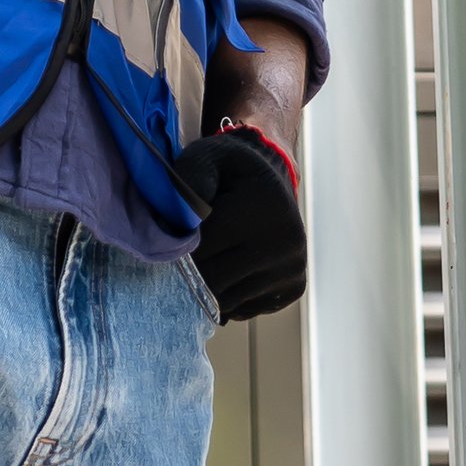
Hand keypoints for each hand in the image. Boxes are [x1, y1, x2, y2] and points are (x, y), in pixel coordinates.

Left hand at [171, 122, 305, 321]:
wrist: (271, 177)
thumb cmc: (229, 169)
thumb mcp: (207, 157)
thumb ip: (190, 180)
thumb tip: (182, 222)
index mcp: (265, 207)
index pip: (203, 250)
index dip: (177, 249)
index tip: (170, 240)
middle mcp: (286, 242)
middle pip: (215, 280)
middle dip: (190, 273)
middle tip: (181, 257)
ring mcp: (293, 268)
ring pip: (228, 301)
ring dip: (208, 288)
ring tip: (206, 260)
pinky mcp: (294, 288)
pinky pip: (245, 309)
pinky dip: (229, 297)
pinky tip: (229, 270)